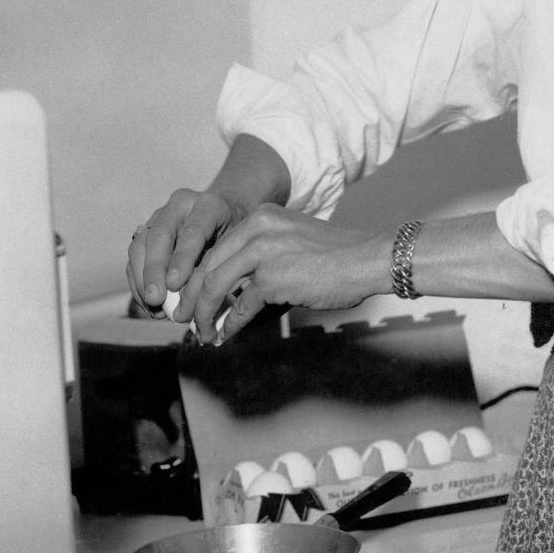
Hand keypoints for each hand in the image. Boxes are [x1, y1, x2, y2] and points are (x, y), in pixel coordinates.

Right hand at [126, 187, 242, 316]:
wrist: (227, 218)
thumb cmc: (236, 239)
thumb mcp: (237, 248)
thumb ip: (220, 266)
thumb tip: (203, 300)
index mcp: (208, 206)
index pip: (193, 231)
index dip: (182, 258)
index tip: (174, 284)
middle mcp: (179, 206)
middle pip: (159, 235)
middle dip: (154, 270)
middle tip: (156, 298)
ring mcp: (159, 216)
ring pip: (140, 244)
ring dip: (142, 278)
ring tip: (152, 305)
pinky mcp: (146, 231)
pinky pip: (135, 257)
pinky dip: (138, 281)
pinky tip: (148, 303)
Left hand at [181, 205, 390, 344]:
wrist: (368, 258)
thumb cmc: (337, 255)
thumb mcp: (291, 240)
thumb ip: (262, 256)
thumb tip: (235, 289)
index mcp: (259, 217)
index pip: (216, 248)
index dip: (199, 277)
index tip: (193, 297)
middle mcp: (256, 228)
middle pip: (208, 266)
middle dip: (193, 297)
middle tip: (185, 318)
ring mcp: (262, 252)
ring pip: (215, 286)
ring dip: (204, 314)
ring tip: (202, 332)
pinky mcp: (272, 278)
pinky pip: (239, 305)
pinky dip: (228, 324)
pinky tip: (224, 335)